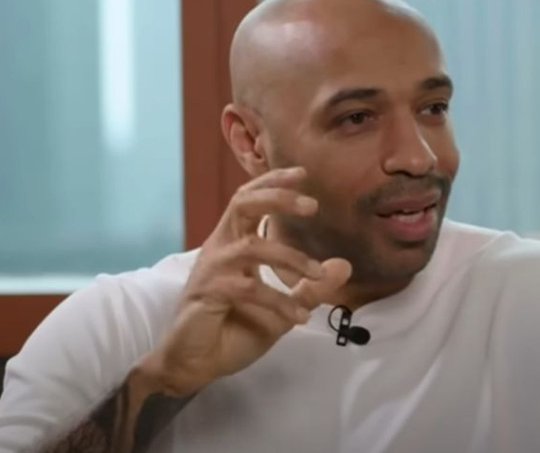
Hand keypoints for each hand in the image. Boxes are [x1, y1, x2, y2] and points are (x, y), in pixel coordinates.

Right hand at [140, 167, 351, 396]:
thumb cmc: (233, 329)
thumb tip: (345, 265)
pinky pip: (249, 288)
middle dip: (277, 198)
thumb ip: (309, 287)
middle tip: (312, 205)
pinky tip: (299, 318)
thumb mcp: (282, 308)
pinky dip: (279, 301)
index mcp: (233, 243)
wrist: (194, 364)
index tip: (302, 173)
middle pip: (242, 204)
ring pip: (252, 245)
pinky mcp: (208, 293)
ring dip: (290, 257)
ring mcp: (212, 269)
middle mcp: (220, 249)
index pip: (248, 200)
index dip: (272, 183)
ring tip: (317, 274)